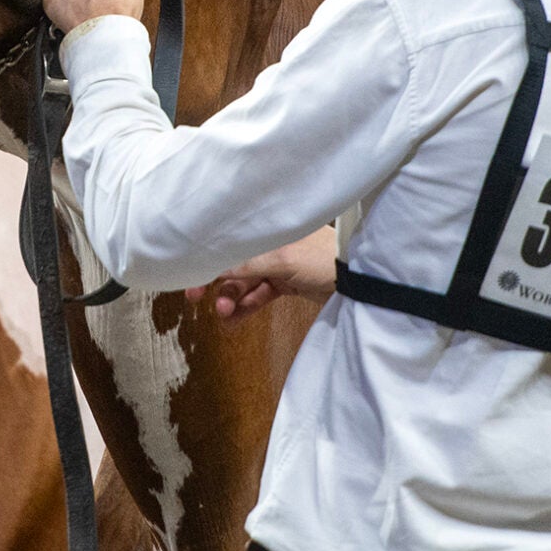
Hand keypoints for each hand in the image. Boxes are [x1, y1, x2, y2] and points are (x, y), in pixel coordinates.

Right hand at [186, 229, 338, 320]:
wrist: (359, 282)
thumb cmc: (324, 260)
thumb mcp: (282, 259)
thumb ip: (247, 264)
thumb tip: (215, 268)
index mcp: (270, 230)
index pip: (233, 241)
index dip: (212, 257)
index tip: (191, 274)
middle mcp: (272, 244)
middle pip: (236, 263)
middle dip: (218, 282)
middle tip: (196, 300)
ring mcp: (280, 265)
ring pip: (246, 282)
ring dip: (231, 298)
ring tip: (223, 315)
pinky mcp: (287, 284)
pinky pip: (260, 295)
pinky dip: (246, 307)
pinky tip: (233, 321)